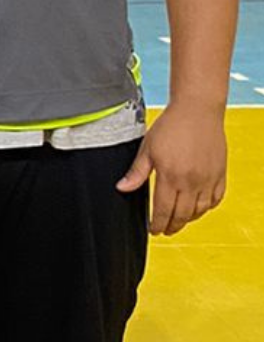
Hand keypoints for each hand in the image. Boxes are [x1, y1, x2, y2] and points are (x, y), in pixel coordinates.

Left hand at [117, 103, 227, 234]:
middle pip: (182, 215)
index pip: (163, 210)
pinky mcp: (220, 175)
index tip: (153, 230)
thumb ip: (137, 172)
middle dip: (172, 226)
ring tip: (179, 221)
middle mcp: (191, 181)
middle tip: (165, 230)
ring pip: (199, 211)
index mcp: (170, 175)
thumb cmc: (171, 126)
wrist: (197, 111)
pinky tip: (197, 208)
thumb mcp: (147, 148)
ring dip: (188, 219)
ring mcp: (208, 179)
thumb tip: (122, 188)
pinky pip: (215, 200)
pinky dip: (206, 208)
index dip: (157, 224)